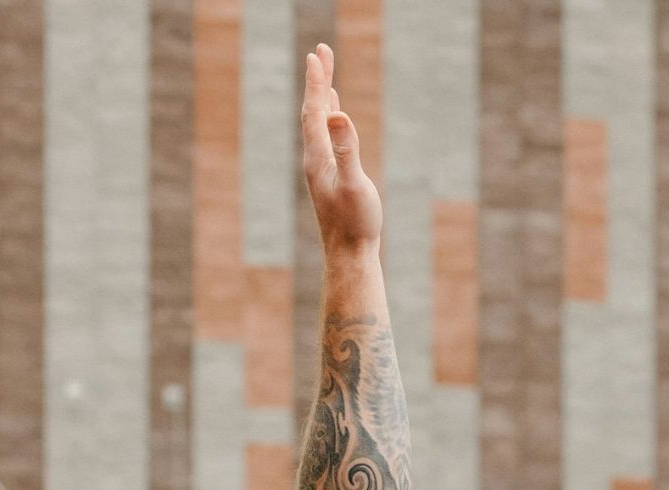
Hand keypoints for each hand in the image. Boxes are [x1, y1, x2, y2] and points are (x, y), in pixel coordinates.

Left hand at [300, 43, 381, 250]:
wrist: (350, 258)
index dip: (316, 82)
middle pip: (314, 112)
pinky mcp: (331, 180)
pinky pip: (327, 141)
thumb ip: (347, 150)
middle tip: (322, 52)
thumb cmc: (355, 225)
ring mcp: (322, 170)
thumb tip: (338, 115)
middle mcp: (316, 160)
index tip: (317, 55)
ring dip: (323, 99)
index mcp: (318, 157)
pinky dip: (330, 122)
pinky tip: (335, 119)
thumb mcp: (354, 185)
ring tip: (326, 78)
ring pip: (319, 126)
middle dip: (318, 82)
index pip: (314, 111)